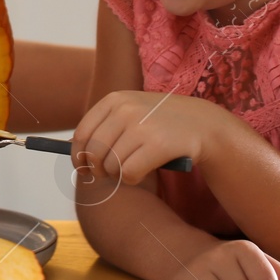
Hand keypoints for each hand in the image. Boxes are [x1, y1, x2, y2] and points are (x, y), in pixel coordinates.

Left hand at [72, 89, 230, 185]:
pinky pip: (129, 173)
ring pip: (111, 166)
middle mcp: (125, 109)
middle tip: (108, 173)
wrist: (203, 124)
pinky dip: (132, 179)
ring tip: (132, 167)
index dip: (78, 156)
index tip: (83, 168)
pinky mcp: (158, 144)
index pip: (82, 134)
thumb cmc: (160, 122)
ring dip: (118, 175)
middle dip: (97, 169)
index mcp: (114, 99)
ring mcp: (142, 126)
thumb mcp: (131, 113)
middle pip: (93, 153)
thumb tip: (76, 156)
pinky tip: (143, 171)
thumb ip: (104, 128)